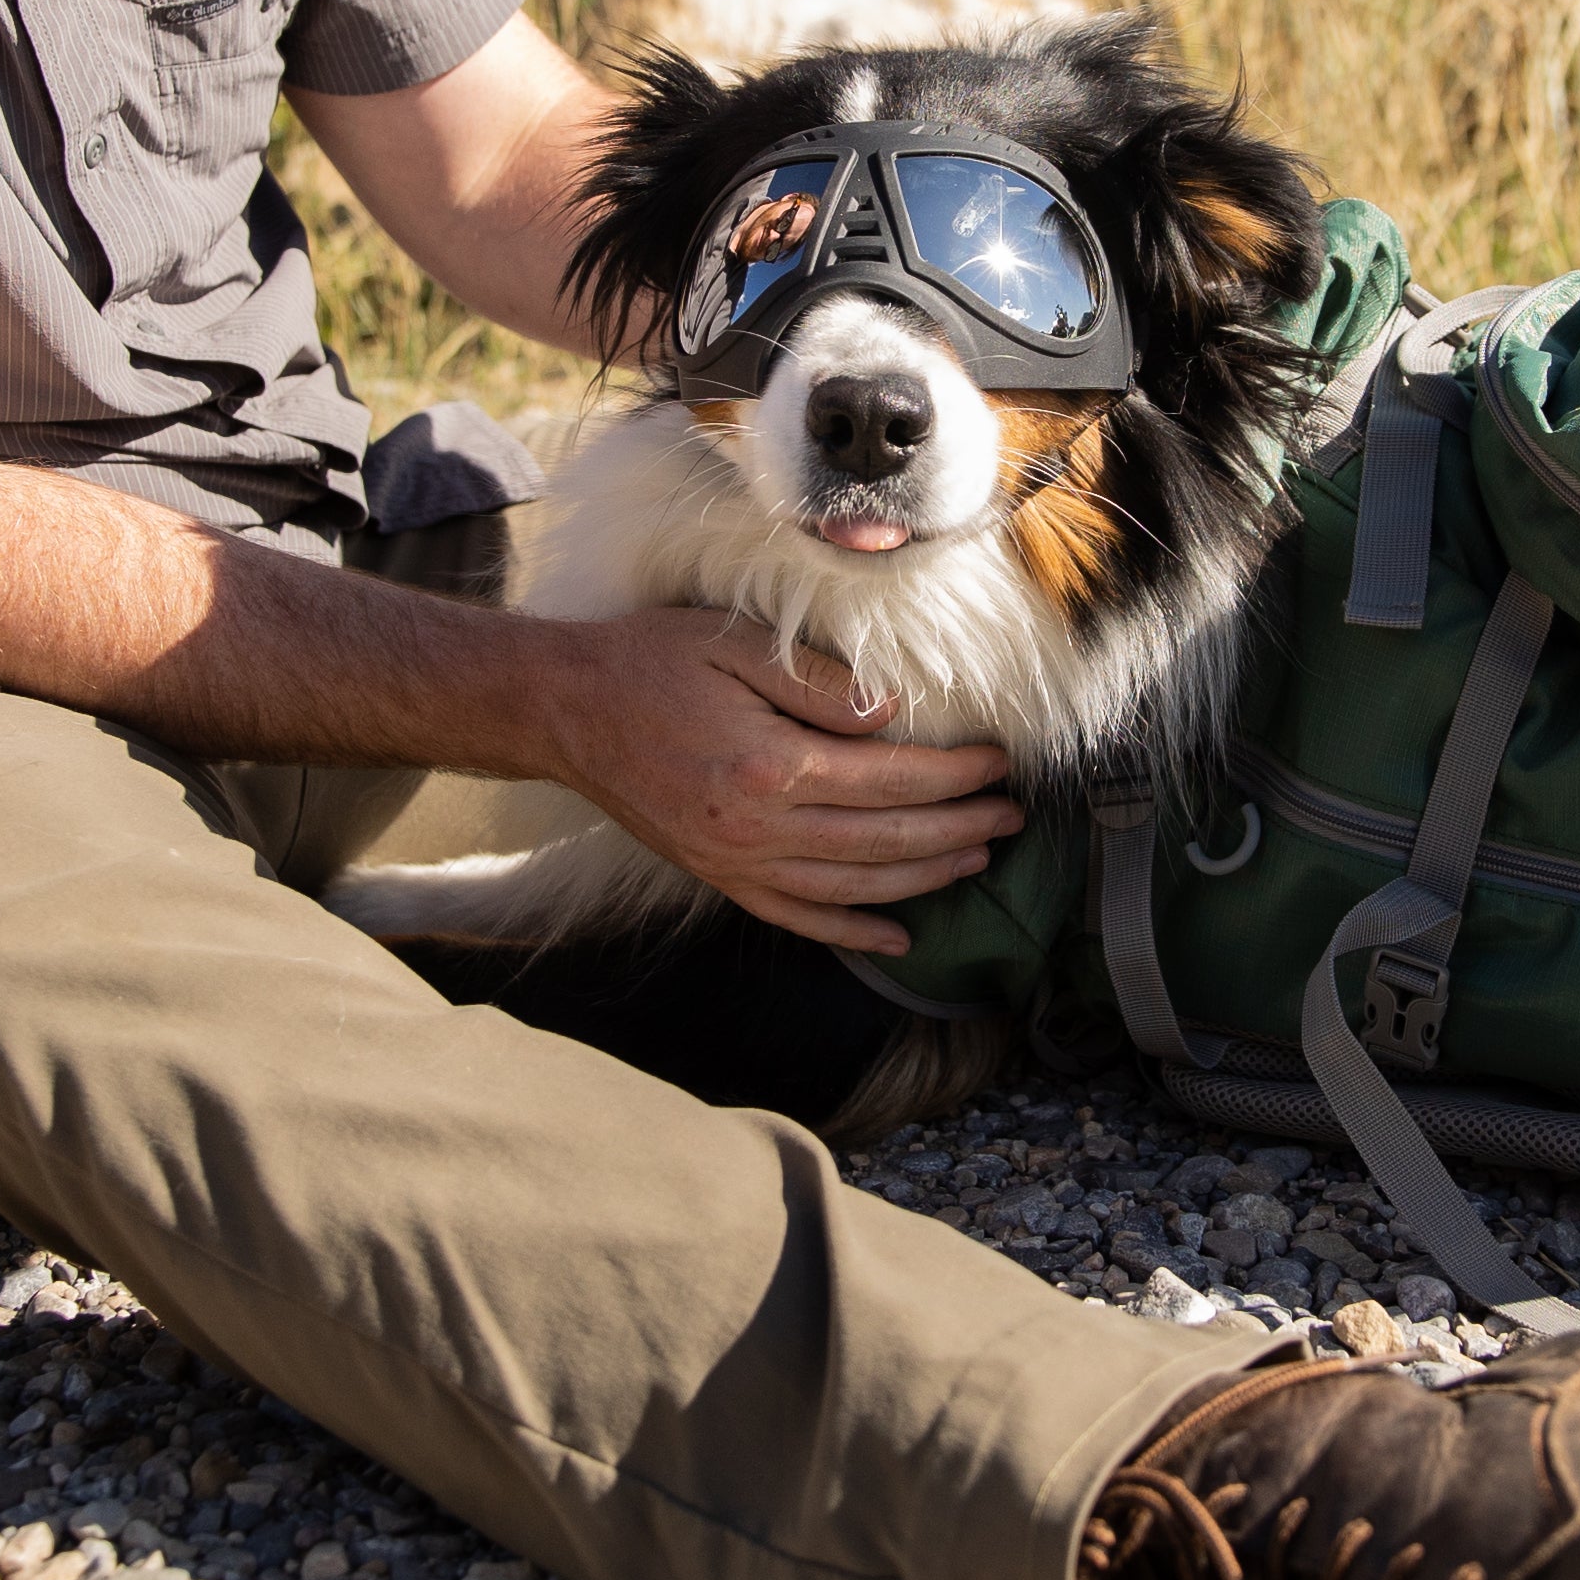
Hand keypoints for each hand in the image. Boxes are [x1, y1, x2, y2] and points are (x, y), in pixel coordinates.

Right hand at [537, 608, 1019, 955]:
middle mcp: (757, 827)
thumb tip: (893, 716)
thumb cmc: (649, 664)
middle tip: (1013, 817)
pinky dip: (853, 931)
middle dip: (960, 830)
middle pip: (885, 839)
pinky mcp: (718, 877)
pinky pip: (798, 917)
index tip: (1001, 762)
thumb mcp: (736, 646)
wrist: (565, 711)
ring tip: (978, 859)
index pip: (891, 778)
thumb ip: (820, 684)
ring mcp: (736, 862)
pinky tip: (900, 934)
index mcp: (769, 765)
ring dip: (925, 878)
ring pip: (854, 887)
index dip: (956, 775)